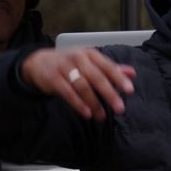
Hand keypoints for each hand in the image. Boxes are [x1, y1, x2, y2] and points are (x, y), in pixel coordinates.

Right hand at [21, 47, 136, 120]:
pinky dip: (78, 104)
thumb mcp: (89, 62)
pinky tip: (87, 113)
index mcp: (90, 54)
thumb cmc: (69, 64)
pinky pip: (67, 93)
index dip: (119, 78)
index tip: (130, 90)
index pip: (108, 66)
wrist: (38, 62)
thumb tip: (132, 73)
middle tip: (120, 108)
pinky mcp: (53, 79)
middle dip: (110, 94)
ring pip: (83, 87)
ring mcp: (64, 68)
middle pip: (97, 77)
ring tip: (102, 116)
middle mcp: (78, 58)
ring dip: (94, 103)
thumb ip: (110, 69)